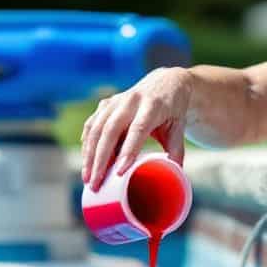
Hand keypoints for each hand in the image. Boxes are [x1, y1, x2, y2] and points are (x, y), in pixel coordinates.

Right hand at [81, 67, 191, 189]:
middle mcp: (131, 100)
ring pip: (96, 128)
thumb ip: (175, 152)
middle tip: (95, 183)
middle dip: (100, 159)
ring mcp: (116, 101)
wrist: (165, 83)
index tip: (119, 173)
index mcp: (153, 105)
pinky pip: (92, 125)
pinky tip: (87, 161)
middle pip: (111, 129)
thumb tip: (173, 178)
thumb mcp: (178, 129)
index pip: (138, 129)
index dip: (128, 151)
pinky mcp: (105, 104)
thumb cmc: (172, 111)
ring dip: (89, 154)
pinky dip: (87, 144)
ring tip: (88, 178)